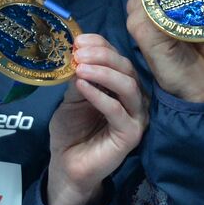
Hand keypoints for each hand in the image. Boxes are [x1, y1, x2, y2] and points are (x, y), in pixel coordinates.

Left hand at [47, 33, 147, 204]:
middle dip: (102, 56)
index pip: (118, 58)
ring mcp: (136, 116)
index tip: (78, 40)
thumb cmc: (72, 130)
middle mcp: (134, 98)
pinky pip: (117, 110)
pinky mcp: (131, 134)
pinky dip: (99, 96)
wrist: (67, 164)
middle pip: (126, 68)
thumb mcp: (73, 97)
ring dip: (103, 72)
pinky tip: (81, 87)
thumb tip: (77, 53)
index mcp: (122, 85)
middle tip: (78, 53)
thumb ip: (79, 77)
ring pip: (128, 86)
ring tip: (80, 67)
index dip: (100, 45)